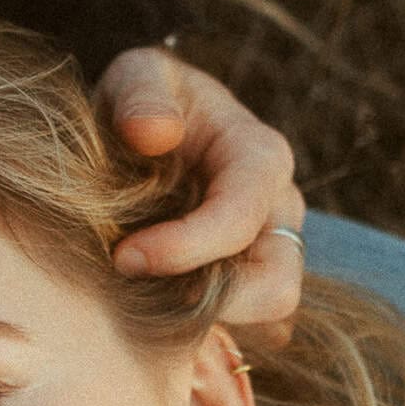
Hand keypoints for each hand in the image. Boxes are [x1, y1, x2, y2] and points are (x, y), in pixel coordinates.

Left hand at [96, 44, 304, 343]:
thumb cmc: (144, 104)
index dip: (185, 247)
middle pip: (277, 286)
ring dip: (206, 319)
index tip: (124, 257)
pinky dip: (200, 329)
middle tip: (139, 289)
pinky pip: (243, 329)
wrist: (145, 136)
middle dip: (210, 301)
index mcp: (260, 157)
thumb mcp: (137, 76)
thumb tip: (153, 133)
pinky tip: (152, 309)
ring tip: (144, 300)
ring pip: (268, 316)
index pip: (241, 218)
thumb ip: (142, 93)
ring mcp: (271, 255)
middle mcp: (280, 212)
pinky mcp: (251, 289)